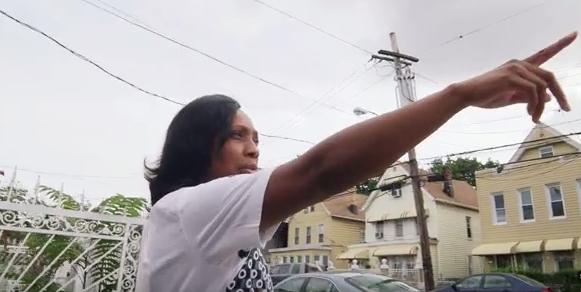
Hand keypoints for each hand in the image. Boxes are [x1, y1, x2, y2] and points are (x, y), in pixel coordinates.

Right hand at [458, 31, 576, 122]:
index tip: (574, 34)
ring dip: (541, 106)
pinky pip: (533, 91)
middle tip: (566, 108)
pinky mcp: (511, 77)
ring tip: (534, 118)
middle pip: (550, 76)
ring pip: (542, 86)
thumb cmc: (485, 96)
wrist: (466, 95)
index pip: (544, 54)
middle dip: (561, 94)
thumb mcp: (510, 98)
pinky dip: (534, 105)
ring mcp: (515, 69)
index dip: (560, 44)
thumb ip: (529, 97)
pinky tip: (528, 114)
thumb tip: (548, 98)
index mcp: (520, 67)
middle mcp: (519, 64)